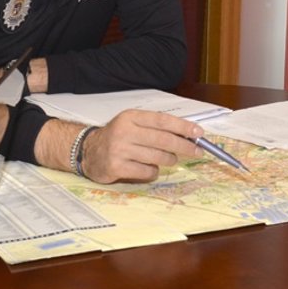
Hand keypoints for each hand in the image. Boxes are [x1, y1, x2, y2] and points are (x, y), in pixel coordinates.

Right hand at [80, 109, 202, 183]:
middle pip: (163, 140)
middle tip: (197, 151)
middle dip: (184, 146)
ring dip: (169, 160)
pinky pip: (147, 172)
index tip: (198, 133)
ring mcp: (120, 150)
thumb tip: (188, 135)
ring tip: (169, 159)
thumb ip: (156, 127)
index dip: (183, 127)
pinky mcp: (117, 167)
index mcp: (131, 117)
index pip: (162, 120)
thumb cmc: (117, 137)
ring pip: (158, 157)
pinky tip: (148, 167)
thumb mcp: (133, 123)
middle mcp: (124, 131)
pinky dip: (154, 171)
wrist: (89, 152)